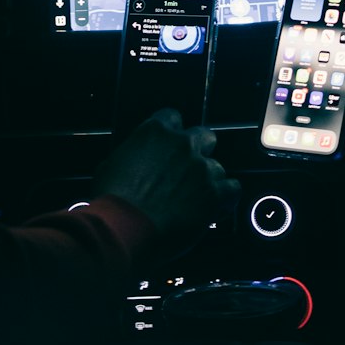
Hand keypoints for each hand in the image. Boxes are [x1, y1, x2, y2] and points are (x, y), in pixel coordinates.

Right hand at [92, 107, 241, 257]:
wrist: (125, 227)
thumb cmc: (113, 200)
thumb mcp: (111, 165)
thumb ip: (133, 155)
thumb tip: (134, 162)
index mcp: (155, 131)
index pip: (172, 117)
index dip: (172, 134)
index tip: (169, 147)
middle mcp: (182, 144)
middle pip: (204, 136)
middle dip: (198, 152)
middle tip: (187, 172)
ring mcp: (201, 168)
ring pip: (217, 167)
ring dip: (208, 181)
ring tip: (194, 200)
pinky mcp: (214, 193)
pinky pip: (232, 189)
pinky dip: (226, 199)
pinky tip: (215, 208)